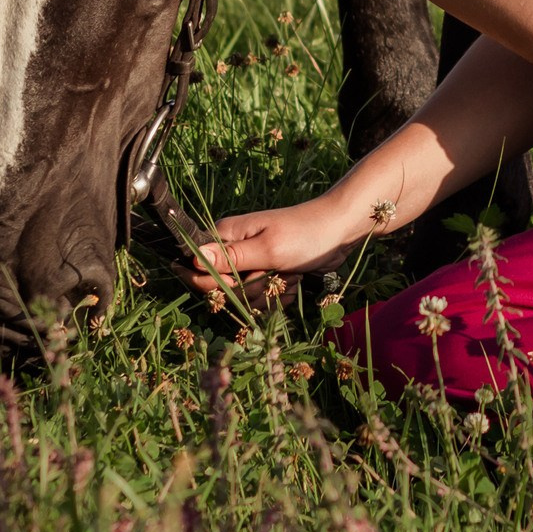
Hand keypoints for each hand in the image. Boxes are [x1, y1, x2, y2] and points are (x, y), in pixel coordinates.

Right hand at [186, 195, 364, 290]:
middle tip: (270, 273)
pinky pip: (264, 299)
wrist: (340, 232)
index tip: (237, 281)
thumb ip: (230, 258)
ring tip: (287, 273)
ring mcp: (253, 264)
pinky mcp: (269, 276)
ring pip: (245, 298)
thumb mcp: (267, 247)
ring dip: (269, 292)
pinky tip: (294, 281)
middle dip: (248, 289)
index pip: (196, 268)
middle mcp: (234, 250)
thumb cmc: (304, 233)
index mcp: (226, 235)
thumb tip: (192, 258)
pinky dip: (280, 295)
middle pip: (223, 290)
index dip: (212, 283)